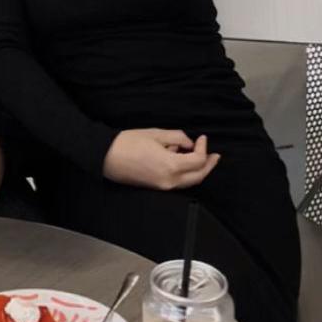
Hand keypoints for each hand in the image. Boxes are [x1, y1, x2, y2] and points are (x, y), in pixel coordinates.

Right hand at [103, 131, 220, 191]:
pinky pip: (178, 182)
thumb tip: (188, 143)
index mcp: (170, 166)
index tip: (202, 138)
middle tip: (215, 155)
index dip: (203, 148)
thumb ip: (177, 137)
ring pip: (189, 182)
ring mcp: (163, 187)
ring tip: (203, 157)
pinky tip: (182, 160)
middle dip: (208, 165)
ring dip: (198, 170)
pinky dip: (185, 173)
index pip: (197, 160)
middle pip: (198, 177)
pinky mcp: (156, 187)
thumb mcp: (155, 133)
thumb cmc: (128, 142)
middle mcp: (170, 181)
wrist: (106, 157)